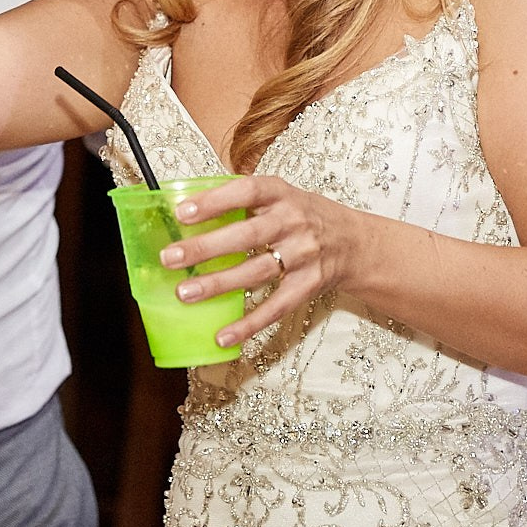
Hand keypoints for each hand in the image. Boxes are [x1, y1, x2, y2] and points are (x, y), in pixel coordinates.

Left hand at [154, 175, 366, 347]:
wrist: (355, 242)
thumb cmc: (306, 216)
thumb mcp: (281, 196)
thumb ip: (243, 200)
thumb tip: (185, 207)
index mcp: (282, 194)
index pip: (247, 191)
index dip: (215, 201)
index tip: (182, 213)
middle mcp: (294, 223)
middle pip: (247, 236)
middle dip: (206, 247)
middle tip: (171, 258)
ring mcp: (303, 256)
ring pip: (256, 272)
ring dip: (219, 284)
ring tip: (185, 292)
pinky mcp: (308, 286)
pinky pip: (276, 307)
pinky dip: (249, 323)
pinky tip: (223, 335)